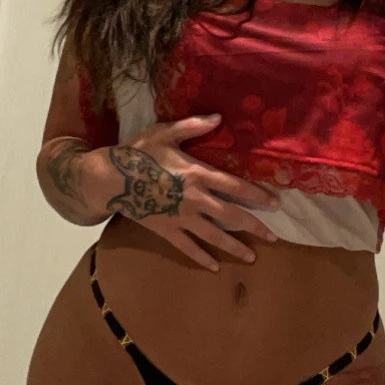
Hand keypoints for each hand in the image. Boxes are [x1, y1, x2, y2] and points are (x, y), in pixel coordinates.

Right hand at [109, 114, 281, 269]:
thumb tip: (218, 117)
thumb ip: (193, 126)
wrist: (109, 179)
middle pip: (232, 216)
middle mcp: (195, 199)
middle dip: (255, 227)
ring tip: (251, 257)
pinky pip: (187, 247)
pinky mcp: (166, 230)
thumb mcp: (165, 133)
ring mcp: (181, 218)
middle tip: (274, 237)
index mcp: (198, 174)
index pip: (236, 187)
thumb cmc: (138, 153)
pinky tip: (213, 266)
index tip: (275, 204)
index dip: (257, 195)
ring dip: (234, 247)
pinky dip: (201, 257)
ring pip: (214, 236)